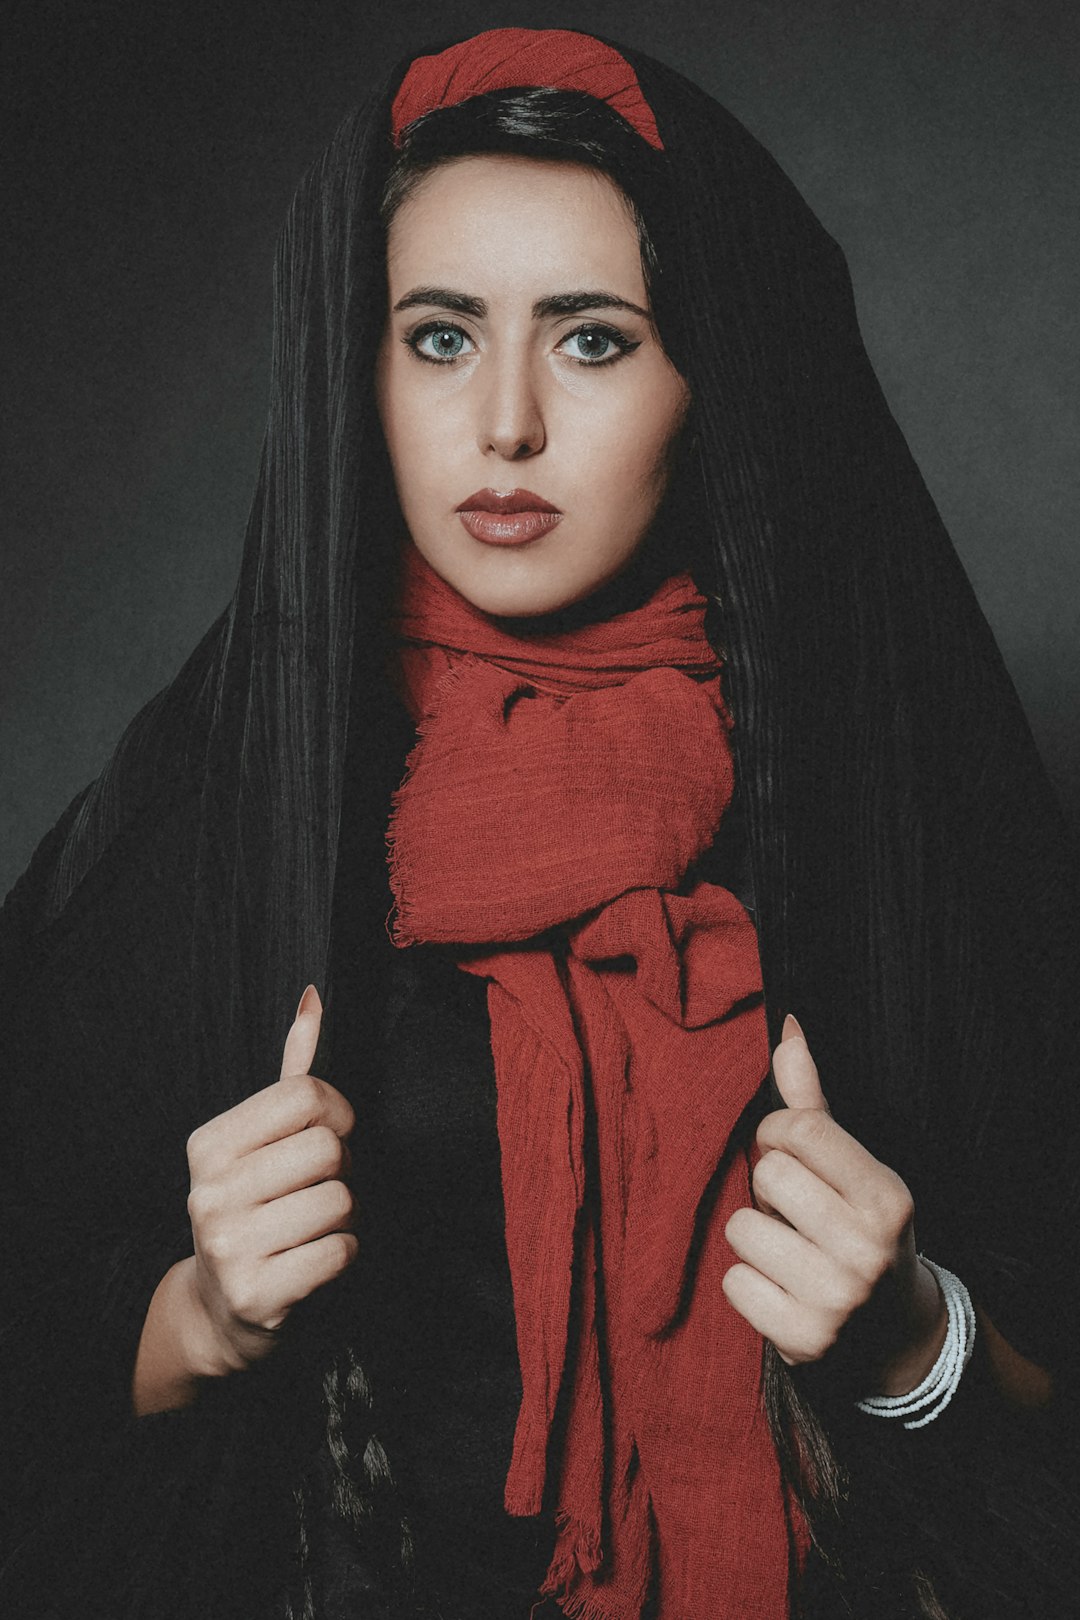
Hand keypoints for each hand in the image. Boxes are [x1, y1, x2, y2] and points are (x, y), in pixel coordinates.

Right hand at [183, 985, 358, 1375]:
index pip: (306, 1095)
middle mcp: (208, 1192)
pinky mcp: (256, 1294)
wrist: (224, 1309)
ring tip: (315, 1227)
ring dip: (346, 1217)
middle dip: (344, 1170)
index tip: (332, 1135)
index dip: (337, 1114)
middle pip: (328, 1149)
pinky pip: (340, 1251)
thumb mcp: (263, 1141)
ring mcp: (228, 1246)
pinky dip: (344, 1255)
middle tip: (321, 1190)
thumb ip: (293, 1073)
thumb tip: (314, 998)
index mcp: (209, 1145)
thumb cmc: (257, 1209)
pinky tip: (314, 1261)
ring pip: (340, 1201)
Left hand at [722, 1015, 945, 1393]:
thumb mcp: (854, 1170)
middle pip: (767, 1175)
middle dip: (770, 1190)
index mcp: (887, 1196)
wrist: (894, 1337)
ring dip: (756, 1239)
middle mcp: (867, 1248)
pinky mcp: (803, 1340)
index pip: (799, 1129)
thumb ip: (812, 1103)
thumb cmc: (861, 1232)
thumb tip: (789, 1029)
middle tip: (796, 1215)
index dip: (778, 1135)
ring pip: (741, 1229)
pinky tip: (784, 1290)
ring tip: (791, 1254)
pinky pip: (733, 1282)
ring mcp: (837, 1299)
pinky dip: (749, 1284)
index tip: (790, 1155)